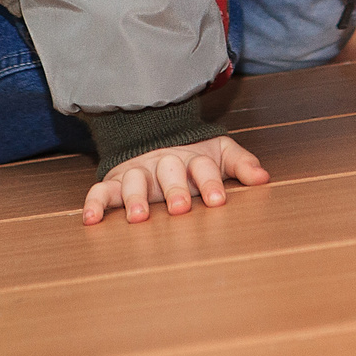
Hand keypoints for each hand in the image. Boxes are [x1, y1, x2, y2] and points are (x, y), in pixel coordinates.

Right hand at [82, 135, 268, 224]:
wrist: (155, 135)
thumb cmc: (193, 157)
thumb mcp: (220, 154)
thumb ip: (241, 165)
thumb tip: (265, 178)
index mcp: (192, 159)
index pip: (203, 167)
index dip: (211, 182)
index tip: (218, 201)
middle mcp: (164, 163)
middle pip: (169, 172)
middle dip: (175, 190)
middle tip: (181, 208)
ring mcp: (138, 171)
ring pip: (135, 180)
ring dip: (136, 198)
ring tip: (139, 218)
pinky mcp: (115, 181)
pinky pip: (101, 190)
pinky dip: (94, 203)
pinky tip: (91, 220)